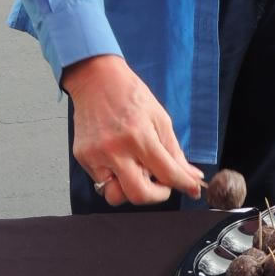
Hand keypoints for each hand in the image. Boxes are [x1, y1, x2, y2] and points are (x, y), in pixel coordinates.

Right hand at [63, 54, 204, 206]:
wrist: (95, 80)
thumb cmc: (130, 95)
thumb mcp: (160, 119)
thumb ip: (174, 152)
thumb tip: (191, 177)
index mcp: (139, 137)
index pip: (166, 173)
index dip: (183, 185)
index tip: (191, 189)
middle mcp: (115, 150)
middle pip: (139, 195)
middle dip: (156, 196)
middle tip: (161, 184)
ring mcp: (96, 156)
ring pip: (115, 195)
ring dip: (131, 190)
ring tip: (136, 171)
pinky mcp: (82, 157)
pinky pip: (101, 183)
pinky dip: (114, 178)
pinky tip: (119, 161)